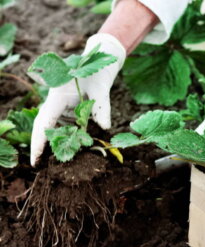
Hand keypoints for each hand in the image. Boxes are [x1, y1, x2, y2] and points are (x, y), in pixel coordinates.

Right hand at [30, 33, 125, 165]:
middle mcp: (55, 101)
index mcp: (59, 95)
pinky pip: (62, 124)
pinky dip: (63, 135)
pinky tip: (68, 145)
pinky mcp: (67, 108)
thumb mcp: (101, 89)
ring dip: (52, 142)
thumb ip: (102, 108)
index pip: (44, 121)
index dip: (39, 141)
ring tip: (55, 159)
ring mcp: (60, 105)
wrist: (98, 62)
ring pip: (51, 126)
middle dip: (40, 144)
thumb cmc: (97, 73)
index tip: (36, 158)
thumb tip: (105, 128)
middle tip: (39, 164)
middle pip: (42, 125)